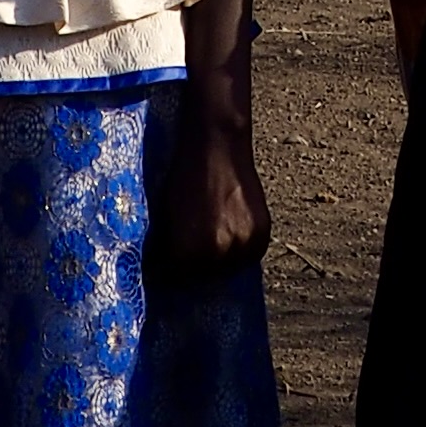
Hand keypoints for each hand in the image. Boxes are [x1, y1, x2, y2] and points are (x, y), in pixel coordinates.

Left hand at [148, 87, 271, 288]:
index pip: (177, 280)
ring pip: (229, 270)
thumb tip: (162, 266)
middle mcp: (217, 253)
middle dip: (195, 270)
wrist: (217, 147)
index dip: (171, 273)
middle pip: (204, 279)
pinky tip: (230, 238)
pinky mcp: (262, 233)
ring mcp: (243, 244)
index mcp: (187, 250)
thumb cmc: (184, 177)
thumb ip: (167, 245)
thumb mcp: (166, 214)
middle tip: (191, 257)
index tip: (170, 268)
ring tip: (212, 246)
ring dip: (220, 263)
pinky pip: (250, 256)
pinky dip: (240, 252)